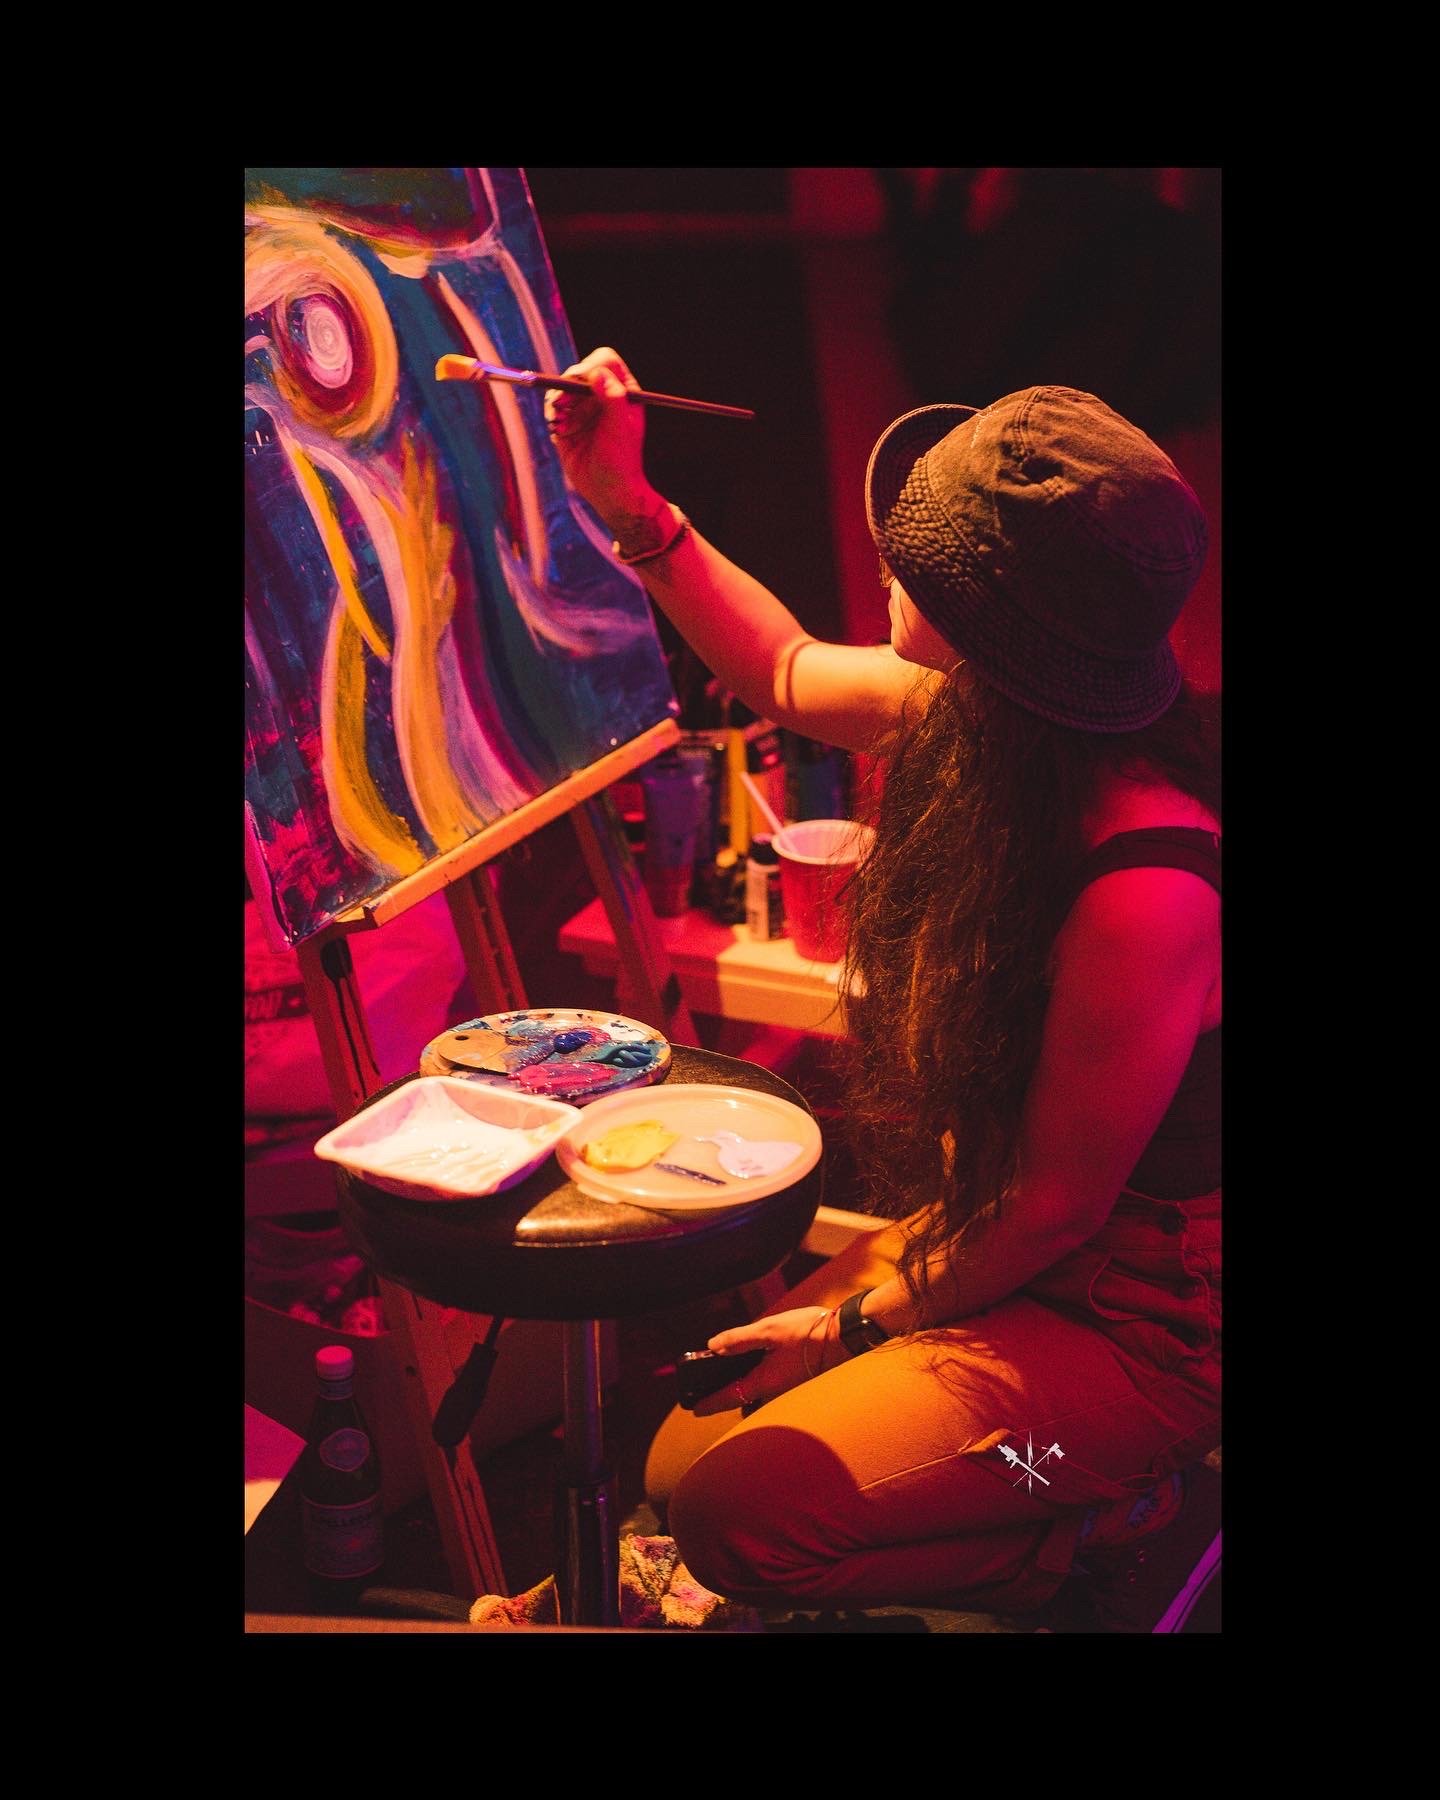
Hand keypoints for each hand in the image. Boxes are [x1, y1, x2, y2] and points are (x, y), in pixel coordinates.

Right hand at [544, 346, 662, 528]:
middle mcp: (602, 394)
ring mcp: (584, 407)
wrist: (608, 491)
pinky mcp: (568, 421)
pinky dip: (551, 414)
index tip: (580, 382)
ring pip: (562, 387)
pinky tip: (558, 431)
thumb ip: (612, 398)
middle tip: (560, 404)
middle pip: (579, 372)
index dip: (590, 366)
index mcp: (623, 390)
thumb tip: (597, 373)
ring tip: (560, 423)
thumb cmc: (621, 461)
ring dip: (556, 401)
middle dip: (567, 386)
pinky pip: (552, 406)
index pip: (605, 361)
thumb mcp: (620, 428)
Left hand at [691, 1306, 839, 1416]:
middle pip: (745, 1401)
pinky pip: (774, 1392)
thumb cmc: (810, 1332)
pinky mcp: (800, 1385)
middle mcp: (777, 1393)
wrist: (846, 1336)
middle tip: (712, 1390)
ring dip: (747, 1391)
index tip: (694, 1409)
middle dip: (729, 1397)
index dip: (710, 1403)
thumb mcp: (769, 1330)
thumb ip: (740, 1339)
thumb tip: (714, 1346)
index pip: (730, 1397)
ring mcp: (790, 1391)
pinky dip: (763, 1384)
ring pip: (761, 1398)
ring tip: (737, 1375)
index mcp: (765, 1382)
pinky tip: (765, 1365)